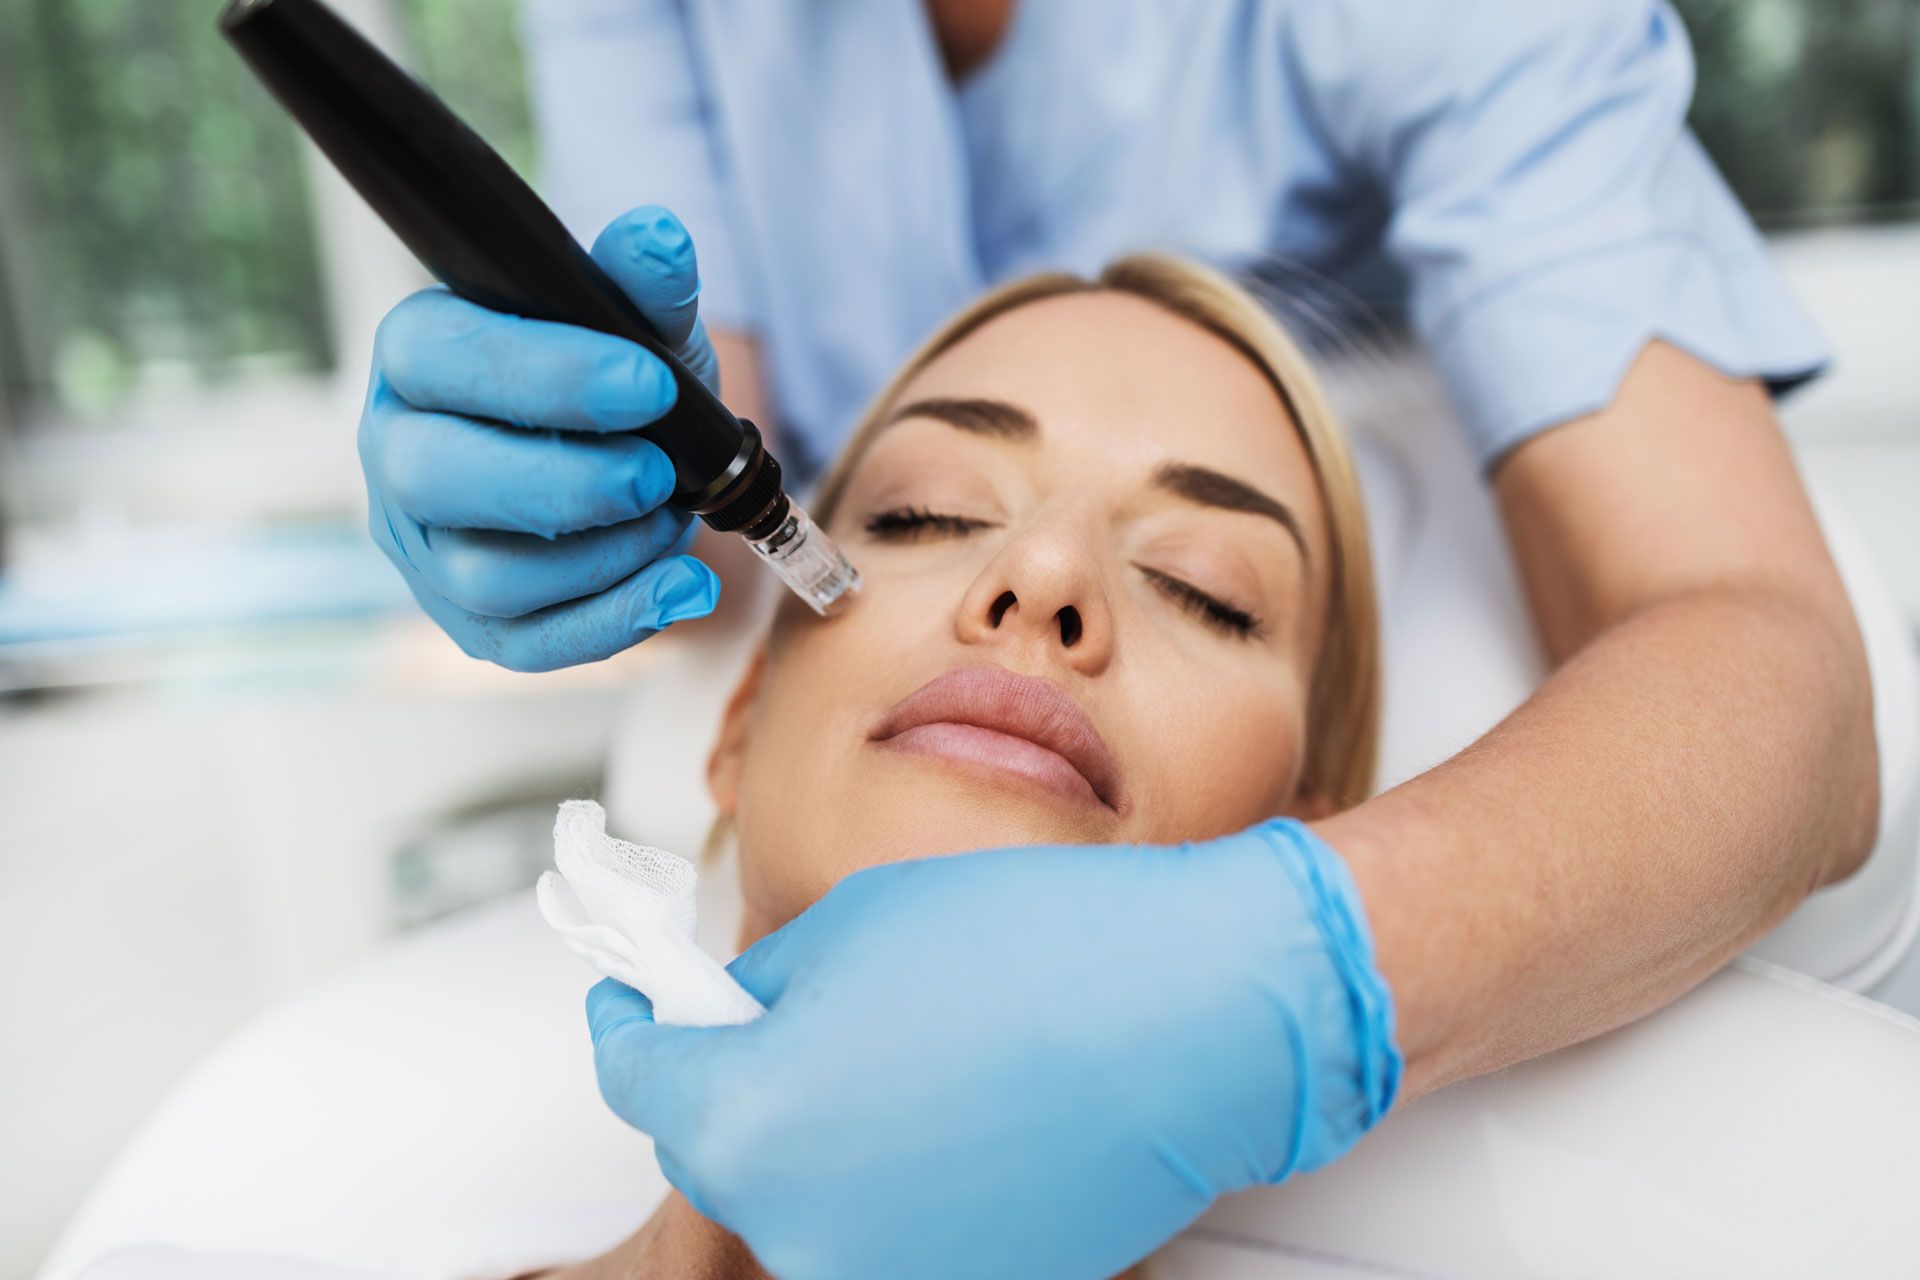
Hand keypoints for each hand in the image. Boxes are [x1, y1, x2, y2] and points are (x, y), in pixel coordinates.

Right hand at [359, 205, 722, 670]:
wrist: (631, 454)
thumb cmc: (616, 375)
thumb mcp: (637, 321)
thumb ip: (643, 284)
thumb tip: (658, 239)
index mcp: (420, 356)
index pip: (444, 360)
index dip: (545, 375)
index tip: (647, 382)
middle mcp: (400, 452)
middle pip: (438, 479)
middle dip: (563, 482)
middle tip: (656, 472)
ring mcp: (428, 547)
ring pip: (484, 574)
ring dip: (600, 556)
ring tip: (672, 517)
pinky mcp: (472, 622)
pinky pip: (528, 645)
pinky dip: (616, 621)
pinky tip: (686, 587)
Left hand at [587, 821, 1401, 1279]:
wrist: (1199, 1019)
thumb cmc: (1032, 950)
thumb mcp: (850, 926)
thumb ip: (762, 991)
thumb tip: (734, 1021)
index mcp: (743, 1125)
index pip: (638, 1077)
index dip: (633, 1022)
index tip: (638, 997)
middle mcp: (796, 1231)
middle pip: (720, 1146)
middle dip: (736, 1074)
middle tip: (784, 1006)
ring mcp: (882, 1276)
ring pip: (806, 1191)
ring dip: (820, 1128)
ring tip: (898, 1049)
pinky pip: (886, 1223)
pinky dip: (893, 1171)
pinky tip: (954, 1104)